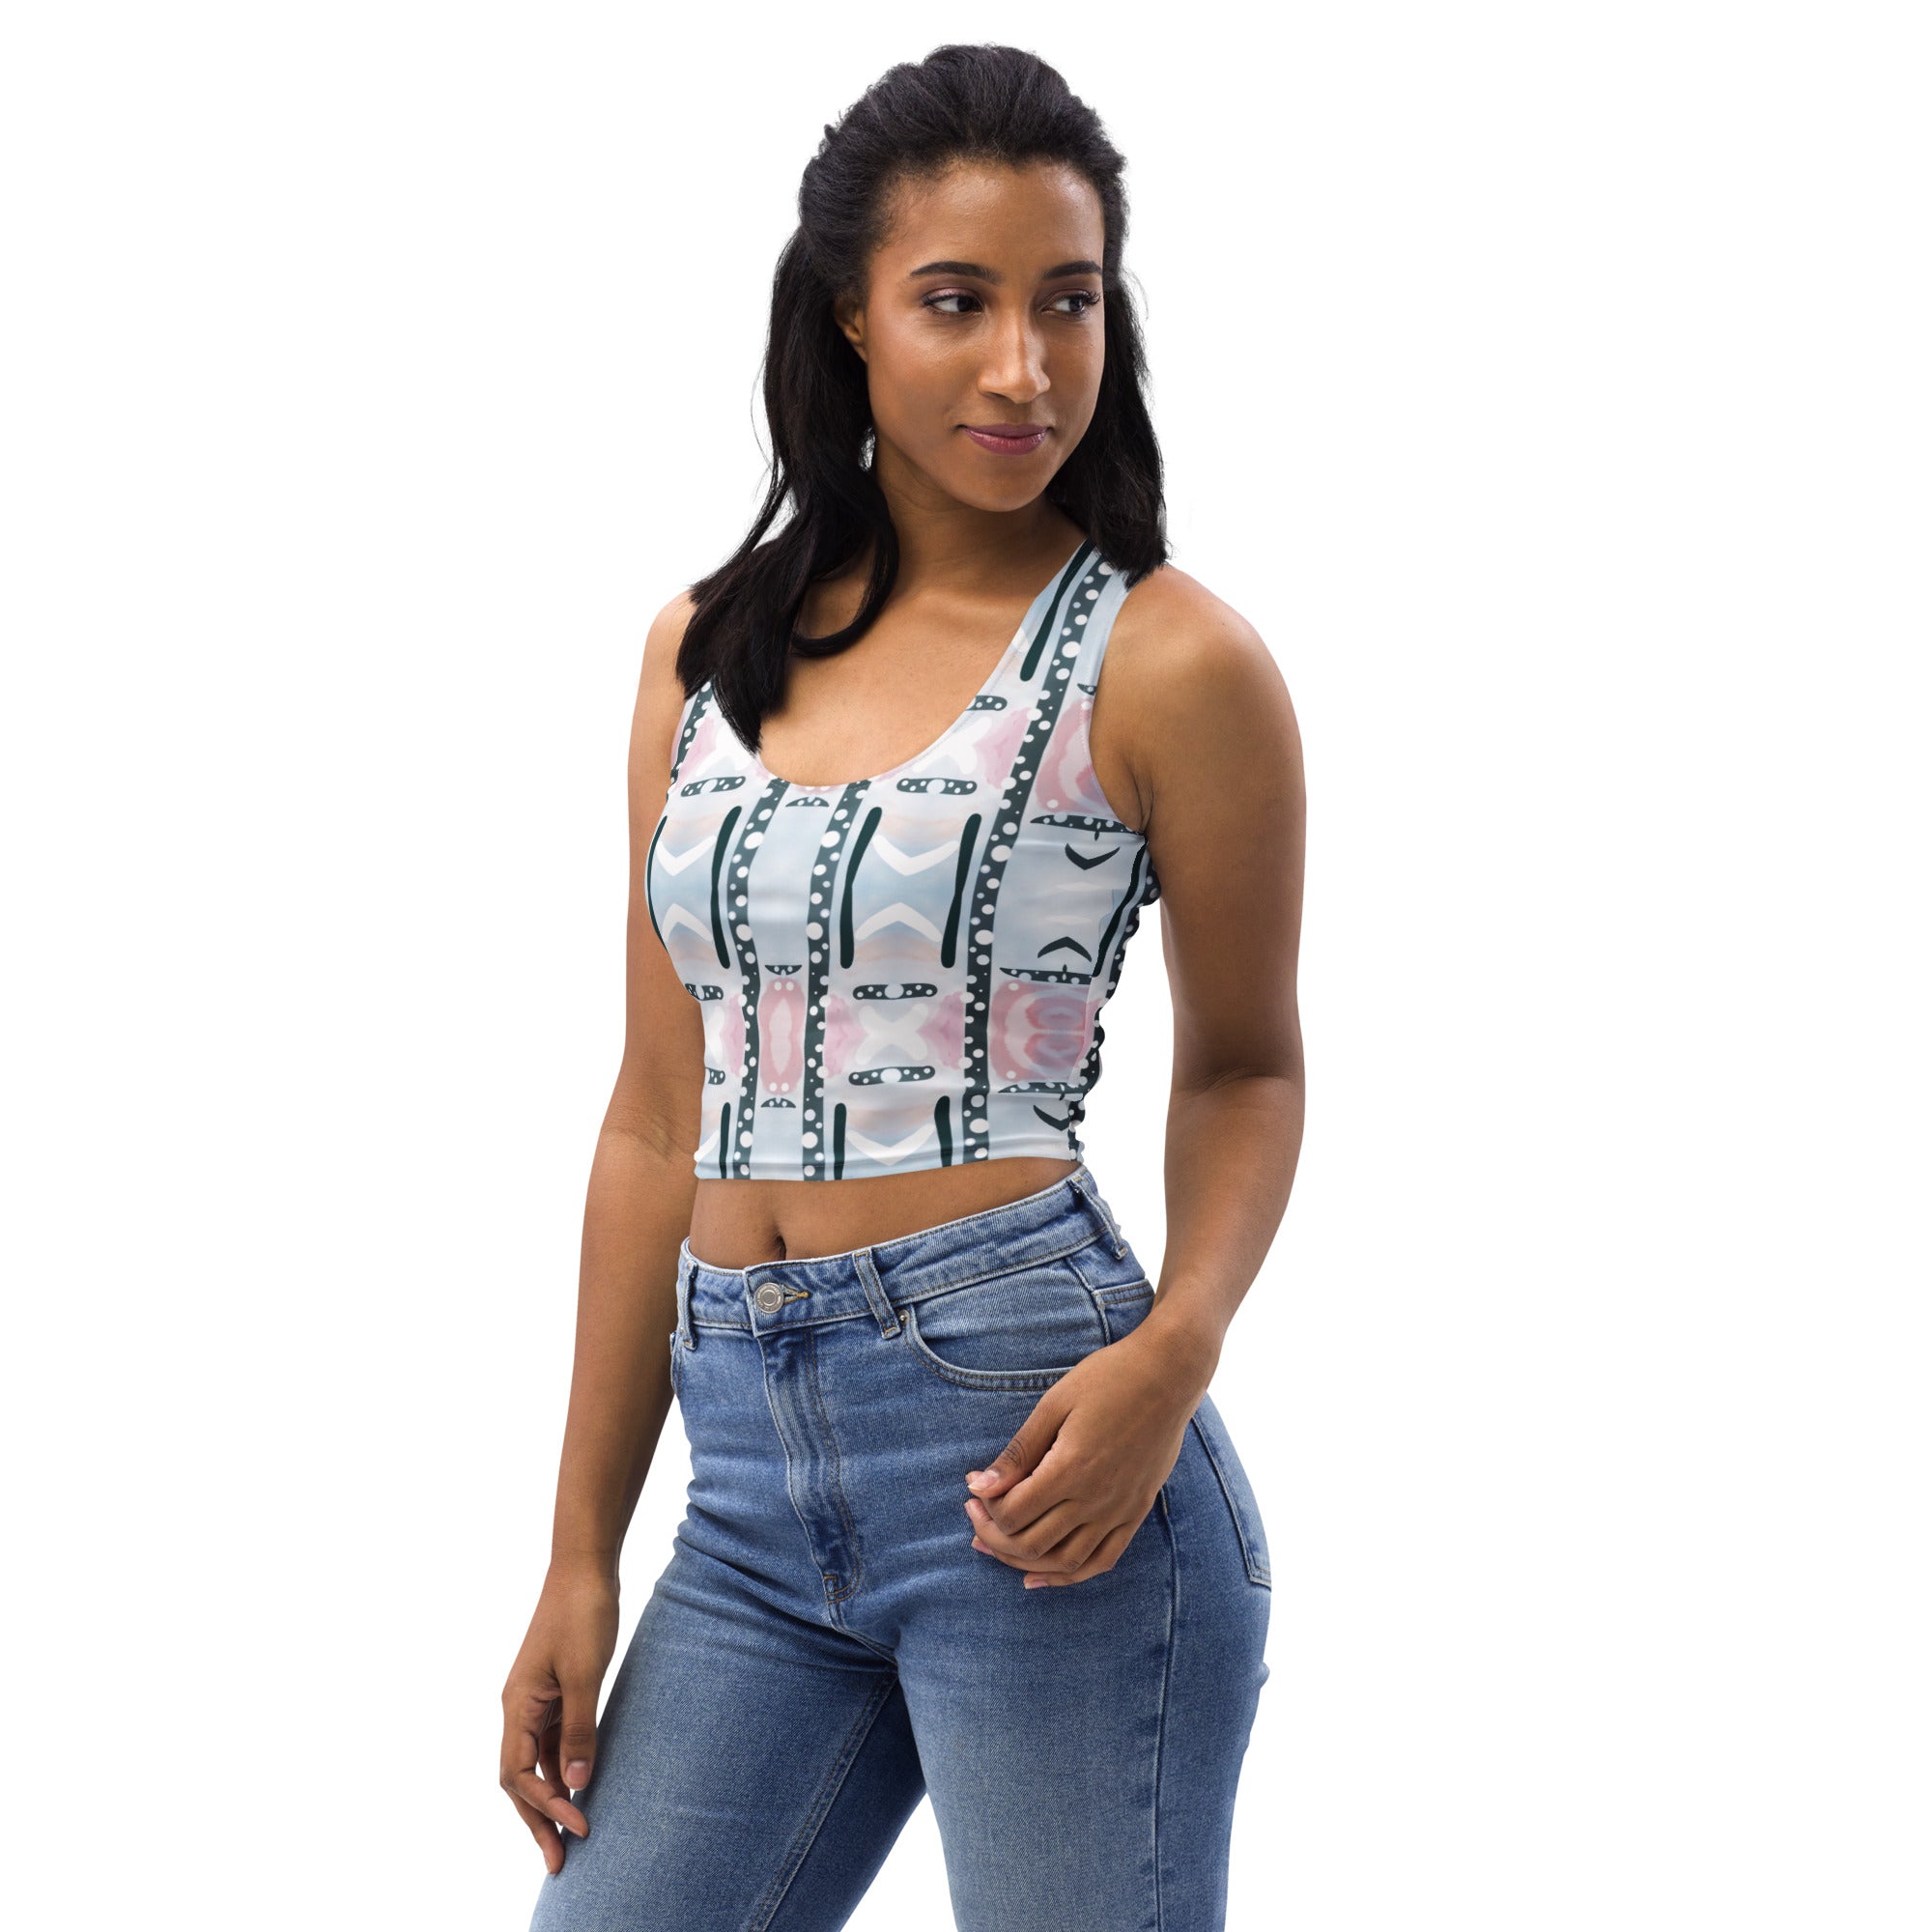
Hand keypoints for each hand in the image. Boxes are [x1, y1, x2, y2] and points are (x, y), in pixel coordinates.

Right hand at [499, 1560, 619, 1872]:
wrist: (584, 1566)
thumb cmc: (583, 1613)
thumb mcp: (587, 1673)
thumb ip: (581, 1727)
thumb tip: (576, 1783)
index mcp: (518, 1705)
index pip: (519, 1775)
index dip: (546, 1806)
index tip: (579, 1827)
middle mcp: (519, 1707)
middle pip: (519, 1779)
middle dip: (538, 1821)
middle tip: (560, 1863)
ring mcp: (535, 1700)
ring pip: (535, 1762)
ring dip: (550, 1798)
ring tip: (571, 1835)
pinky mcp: (554, 1691)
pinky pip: (551, 1741)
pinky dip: (562, 1768)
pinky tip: (580, 1786)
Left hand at [961, 1313, 1216, 1587]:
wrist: (1168, 1374)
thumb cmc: (1107, 1379)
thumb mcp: (1053, 1405)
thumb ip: (1018, 1452)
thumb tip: (979, 1486)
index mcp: (1071, 1469)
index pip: (1013, 1514)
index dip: (985, 1508)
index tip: (974, 1489)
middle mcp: (1096, 1499)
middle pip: (1031, 1544)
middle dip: (994, 1537)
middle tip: (975, 1517)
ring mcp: (1119, 1510)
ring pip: (1064, 1562)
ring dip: (1023, 1561)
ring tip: (997, 1546)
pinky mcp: (1136, 1512)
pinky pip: (1102, 1561)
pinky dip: (1069, 1576)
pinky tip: (1041, 1574)